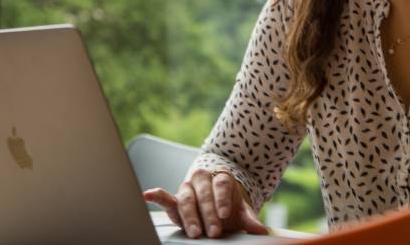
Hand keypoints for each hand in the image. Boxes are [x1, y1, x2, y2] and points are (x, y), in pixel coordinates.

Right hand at [143, 168, 269, 238]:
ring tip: (195, 232)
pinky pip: (165, 196)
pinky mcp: (175, 199)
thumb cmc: (228, 205)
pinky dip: (156, 195)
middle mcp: (202, 179)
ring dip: (190, 216)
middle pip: (203, 193)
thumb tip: (262, 231)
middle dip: (208, 213)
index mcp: (220, 178)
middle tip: (214, 232)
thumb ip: (249, 219)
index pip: (220, 185)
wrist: (216, 200)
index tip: (225, 214)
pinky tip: (147, 194)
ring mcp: (188, 188)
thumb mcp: (240, 211)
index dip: (221, 199)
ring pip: (186, 198)